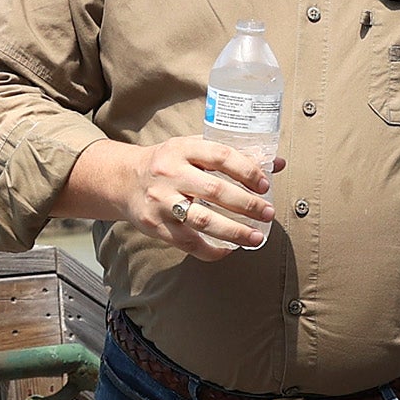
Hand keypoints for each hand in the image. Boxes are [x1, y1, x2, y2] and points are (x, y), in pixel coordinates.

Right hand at [112, 138, 279, 259]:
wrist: (124, 180)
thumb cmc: (167, 163)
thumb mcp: (192, 149)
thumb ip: (230, 155)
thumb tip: (275, 163)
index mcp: (181, 149)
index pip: (220, 156)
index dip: (246, 170)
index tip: (264, 184)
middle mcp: (170, 174)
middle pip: (215, 191)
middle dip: (247, 204)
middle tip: (268, 213)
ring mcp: (162, 202)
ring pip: (203, 220)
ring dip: (234, 231)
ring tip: (256, 238)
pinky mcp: (156, 226)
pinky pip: (188, 243)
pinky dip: (211, 250)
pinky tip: (228, 250)